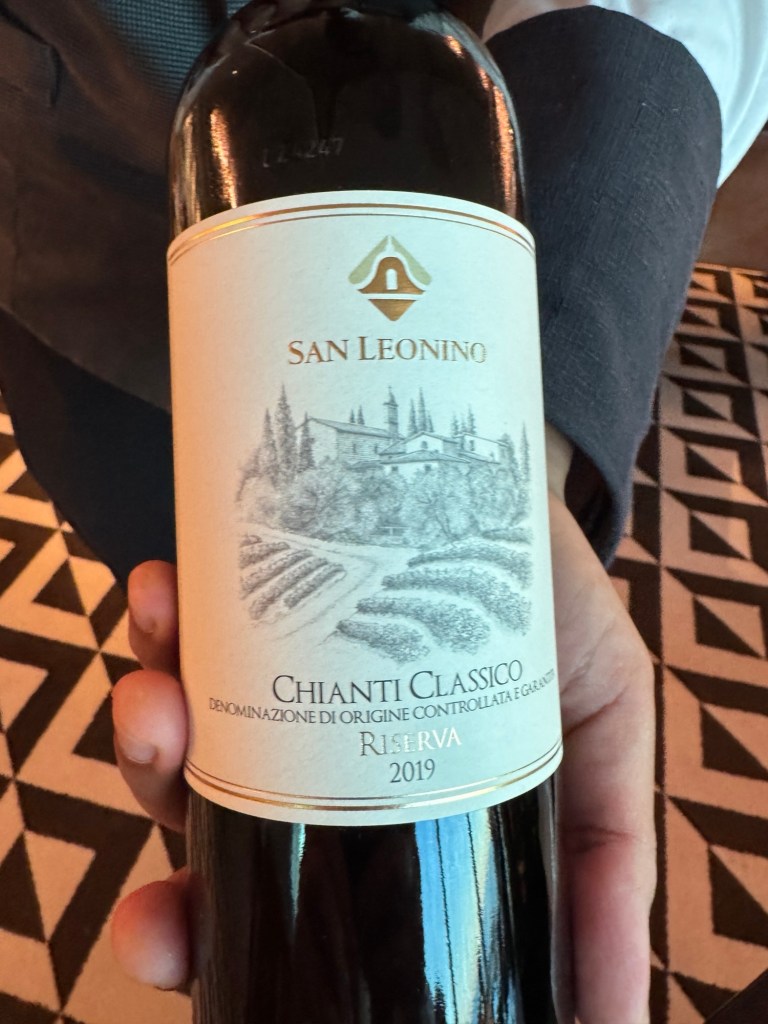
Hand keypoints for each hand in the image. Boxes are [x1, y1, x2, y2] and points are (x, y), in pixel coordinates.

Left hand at [110, 504, 654, 1022]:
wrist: (514, 482)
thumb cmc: (555, 614)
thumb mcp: (603, 733)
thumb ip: (601, 855)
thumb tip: (615, 1016)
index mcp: (375, 810)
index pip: (288, 900)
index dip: (223, 945)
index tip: (189, 957)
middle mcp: (303, 762)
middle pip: (206, 849)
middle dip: (162, 899)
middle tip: (151, 913)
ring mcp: (262, 678)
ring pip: (171, 743)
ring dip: (146, 739)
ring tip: (158, 702)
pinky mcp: (243, 598)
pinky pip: (175, 627)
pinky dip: (155, 623)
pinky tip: (161, 593)